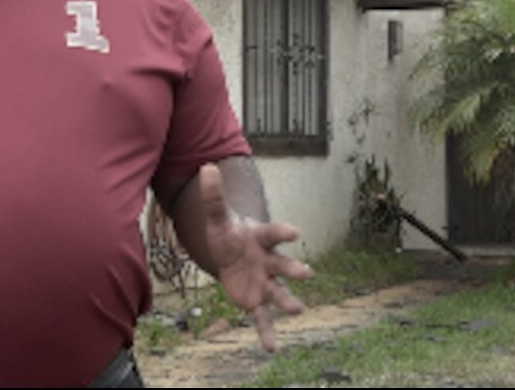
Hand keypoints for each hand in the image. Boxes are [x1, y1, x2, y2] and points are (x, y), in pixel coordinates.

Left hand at [197, 164, 312, 351]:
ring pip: (279, 292)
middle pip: (283, 264)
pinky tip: (271, 348)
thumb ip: (214, 197)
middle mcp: (268, 261)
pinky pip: (263, 318)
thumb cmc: (229, 233)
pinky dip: (266, 332)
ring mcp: (265, 282)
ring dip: (288, 300)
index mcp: (262, 238)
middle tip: (307, 273)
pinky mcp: (256, 300)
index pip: (274, 233)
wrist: (231, 253)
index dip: (283, 231)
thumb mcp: (218, 218)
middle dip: (294, 268)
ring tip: (299, 309)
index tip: (295, 232)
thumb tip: (207, 167)